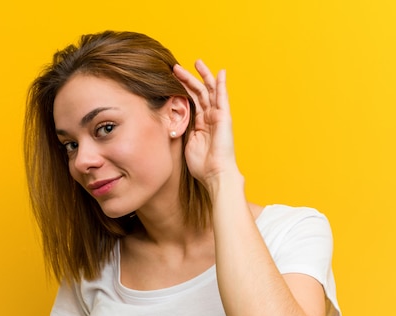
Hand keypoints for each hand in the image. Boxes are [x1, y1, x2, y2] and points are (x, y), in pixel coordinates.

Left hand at [173, 60, 240, 189]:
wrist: (215, 174)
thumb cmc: (202, 165)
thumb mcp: (186, 143)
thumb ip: (182, 130)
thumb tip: (171, 121)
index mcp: (201, 124)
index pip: (191, 101)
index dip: (182, 89)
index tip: (171, 79)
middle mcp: (210, 117)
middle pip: (199, 93)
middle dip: (188, 79)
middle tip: (177, 67)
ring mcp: (218, 116)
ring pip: (208, 91)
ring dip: (202, 76)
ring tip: (196, 62)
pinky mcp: (224, 117)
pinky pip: (222, 97)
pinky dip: (221, 84)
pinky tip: (220, 72)